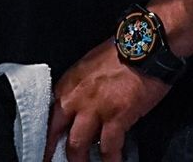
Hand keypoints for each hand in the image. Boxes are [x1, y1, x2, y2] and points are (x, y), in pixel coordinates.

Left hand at [46, 39, 170, 161]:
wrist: (147, 43)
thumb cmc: (124, 51)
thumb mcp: (91, 65)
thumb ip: (81, 88)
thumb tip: (81, 110)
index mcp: (69, 82)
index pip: (48, 114)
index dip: (47, 135)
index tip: (45, 149)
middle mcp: (76, 96)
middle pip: (56, 133)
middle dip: (55, 153)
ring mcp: (95, 108)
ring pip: (77, 145)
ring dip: (80, 161)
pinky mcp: (116, 116)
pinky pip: (108, 148)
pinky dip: (111, 160)